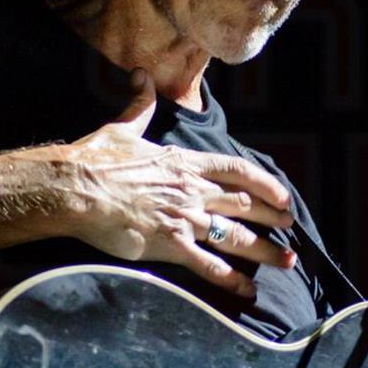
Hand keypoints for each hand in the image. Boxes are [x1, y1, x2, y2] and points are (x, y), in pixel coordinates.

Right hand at [48, 71, 296, 297]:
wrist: (75, 189)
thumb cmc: (95, 160)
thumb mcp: (122, 128)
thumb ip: (140, 105)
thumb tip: (140, 76)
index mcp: (185, 163)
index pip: (237, 170)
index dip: (266, 183)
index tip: (284, 195)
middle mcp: (192, 190)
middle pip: (245, 204)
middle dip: (273, 218)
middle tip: (292, 228)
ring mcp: (184, 218)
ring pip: (236, 237)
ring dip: (265, 251)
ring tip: (287, 262)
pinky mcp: (170, 245)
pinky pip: (209, 266)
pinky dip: (231, 280)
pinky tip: (248, 291)